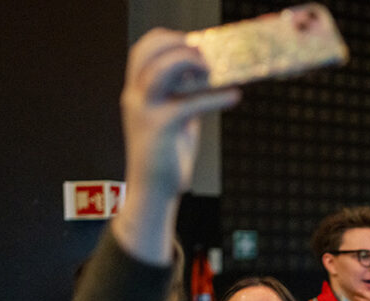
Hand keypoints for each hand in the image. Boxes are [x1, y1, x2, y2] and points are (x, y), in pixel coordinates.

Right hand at [113, 29, 240, 262]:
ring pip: (162, 69)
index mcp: (137, 92)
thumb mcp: (175, 116)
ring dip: (189, 62)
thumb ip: (183, 95)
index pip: (143, 50)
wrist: (154, 192)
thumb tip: (205, 75)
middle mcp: (136, 97)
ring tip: (213, 71)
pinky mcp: (160, 128)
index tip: (193, 44)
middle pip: (148, 51)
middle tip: (205, 55)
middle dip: (178, 45)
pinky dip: (215, 97)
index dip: (168, 39)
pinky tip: (234, 96)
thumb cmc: (167, 155)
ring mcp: (145, 111)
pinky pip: (190, 103)